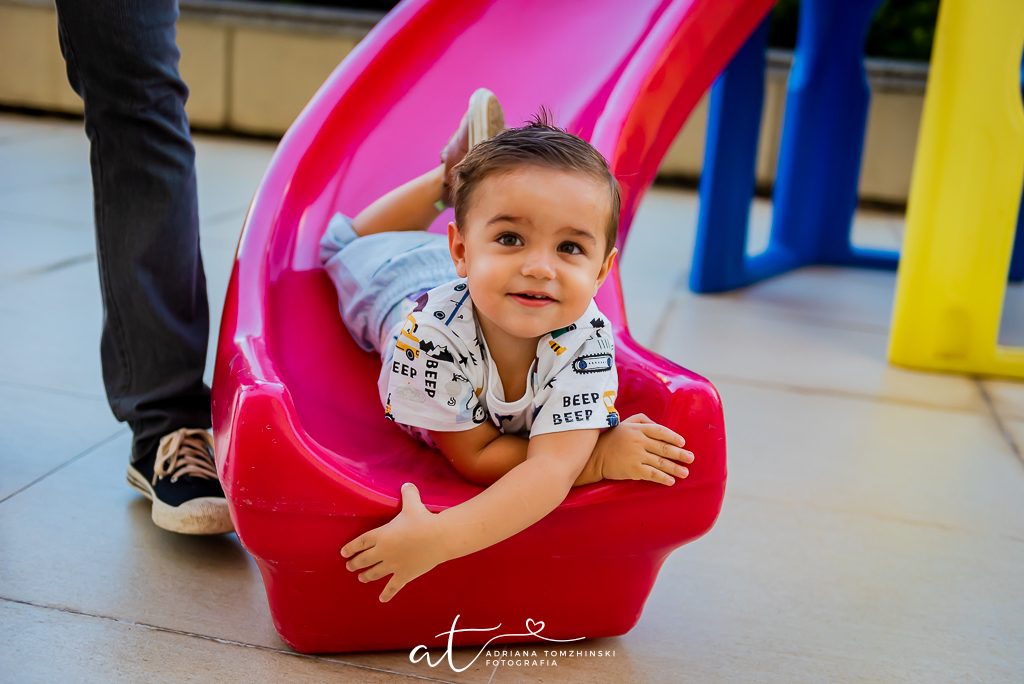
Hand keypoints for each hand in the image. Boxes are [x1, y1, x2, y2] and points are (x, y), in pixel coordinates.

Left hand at [340, 482, 447, 601]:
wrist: (438, 537)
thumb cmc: (423, 519)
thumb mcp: (413, 503)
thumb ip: (407, 493)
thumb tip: (406, 484)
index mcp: (380, 535)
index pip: (360, 542)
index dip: (350, 548)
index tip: (343, 552)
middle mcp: (383, 552)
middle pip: (363, 559)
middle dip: (354, 563)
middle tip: (349, 566)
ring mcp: (393, 565)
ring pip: (374, 573)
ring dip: (366, 576)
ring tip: (361, 577)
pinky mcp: (405, 575)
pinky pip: (392, 587)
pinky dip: (386, 594)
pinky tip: (381, 599)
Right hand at [594, 413, 692, 485]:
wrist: (595, 457)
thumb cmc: (612, 439)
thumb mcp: (625, 423)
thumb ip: (642, 420)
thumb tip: (658, 425)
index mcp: (638, 429)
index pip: (660, 431)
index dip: (673, 436)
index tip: (683, 442)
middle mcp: (638, 441)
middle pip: (664, 447)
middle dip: (679, 454)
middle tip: (691, 458)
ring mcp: (636, 455)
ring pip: (660, 462)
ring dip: (675, 468)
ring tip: (685, 472)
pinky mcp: (633, 469)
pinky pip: (651, 474)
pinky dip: (662, 478)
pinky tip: (671, 481)